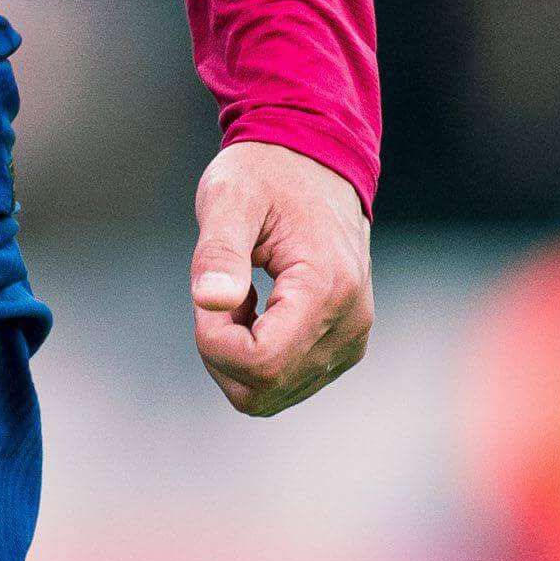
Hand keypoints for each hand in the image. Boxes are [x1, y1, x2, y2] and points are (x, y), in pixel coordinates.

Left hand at [189, 139, 371, 416]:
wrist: (315, 165)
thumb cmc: (266, 175)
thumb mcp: (229, 197)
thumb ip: (218, 252)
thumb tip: (209, 303)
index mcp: (327, 288)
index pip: (261, 362)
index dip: (214, 339)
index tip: (209, 292)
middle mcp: (349, 325)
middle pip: (263, 390)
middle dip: (221, 352)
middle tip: (219, 293)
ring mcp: (350, 341)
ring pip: (270, 395)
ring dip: (237, 356)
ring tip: (241, 297)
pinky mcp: (343, 347)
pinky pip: (285, 382)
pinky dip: (256, 357)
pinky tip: (256, 310)